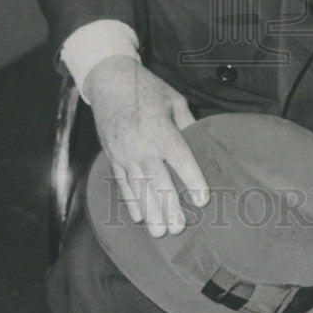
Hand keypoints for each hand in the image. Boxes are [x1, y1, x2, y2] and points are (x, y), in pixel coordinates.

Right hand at [84, 55, 208, 237]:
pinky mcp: (112, 156)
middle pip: (158, 182)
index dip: (192, 180)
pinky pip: (122, 183)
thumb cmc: (146, 88)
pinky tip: (138, 218)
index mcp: (160, 130)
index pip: (179, 159)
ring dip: (150, 212)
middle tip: (179, 229)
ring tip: (160, 232)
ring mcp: (124, 153)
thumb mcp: (173, 99)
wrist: (110, 81)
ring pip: (138, 188)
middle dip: (169, 207)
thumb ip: (187, 122)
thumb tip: (201, 141)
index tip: (202, 200)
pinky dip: (130, 202)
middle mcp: (141, 145)